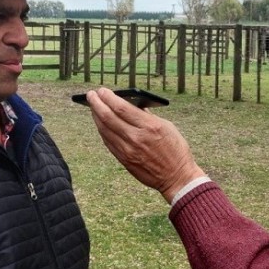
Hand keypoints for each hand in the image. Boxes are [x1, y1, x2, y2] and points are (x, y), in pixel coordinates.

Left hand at [86, 87, 205, 202]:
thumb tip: (131, 104)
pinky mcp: (125, 160)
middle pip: (108, 118)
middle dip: (97, 104)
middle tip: (91, 95)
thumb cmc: (175, 149)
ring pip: (105, 130)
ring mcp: (128, 151)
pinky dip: (102, 130)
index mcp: (149, 126)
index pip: (122, 108)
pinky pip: (108, 142)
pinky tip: (100, 123)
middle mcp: (136, 138)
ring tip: (93, 107)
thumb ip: (147, 116)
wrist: (177, 177)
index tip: (102, 90)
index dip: (109, 98)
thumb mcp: (167, 126)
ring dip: (96, 116)